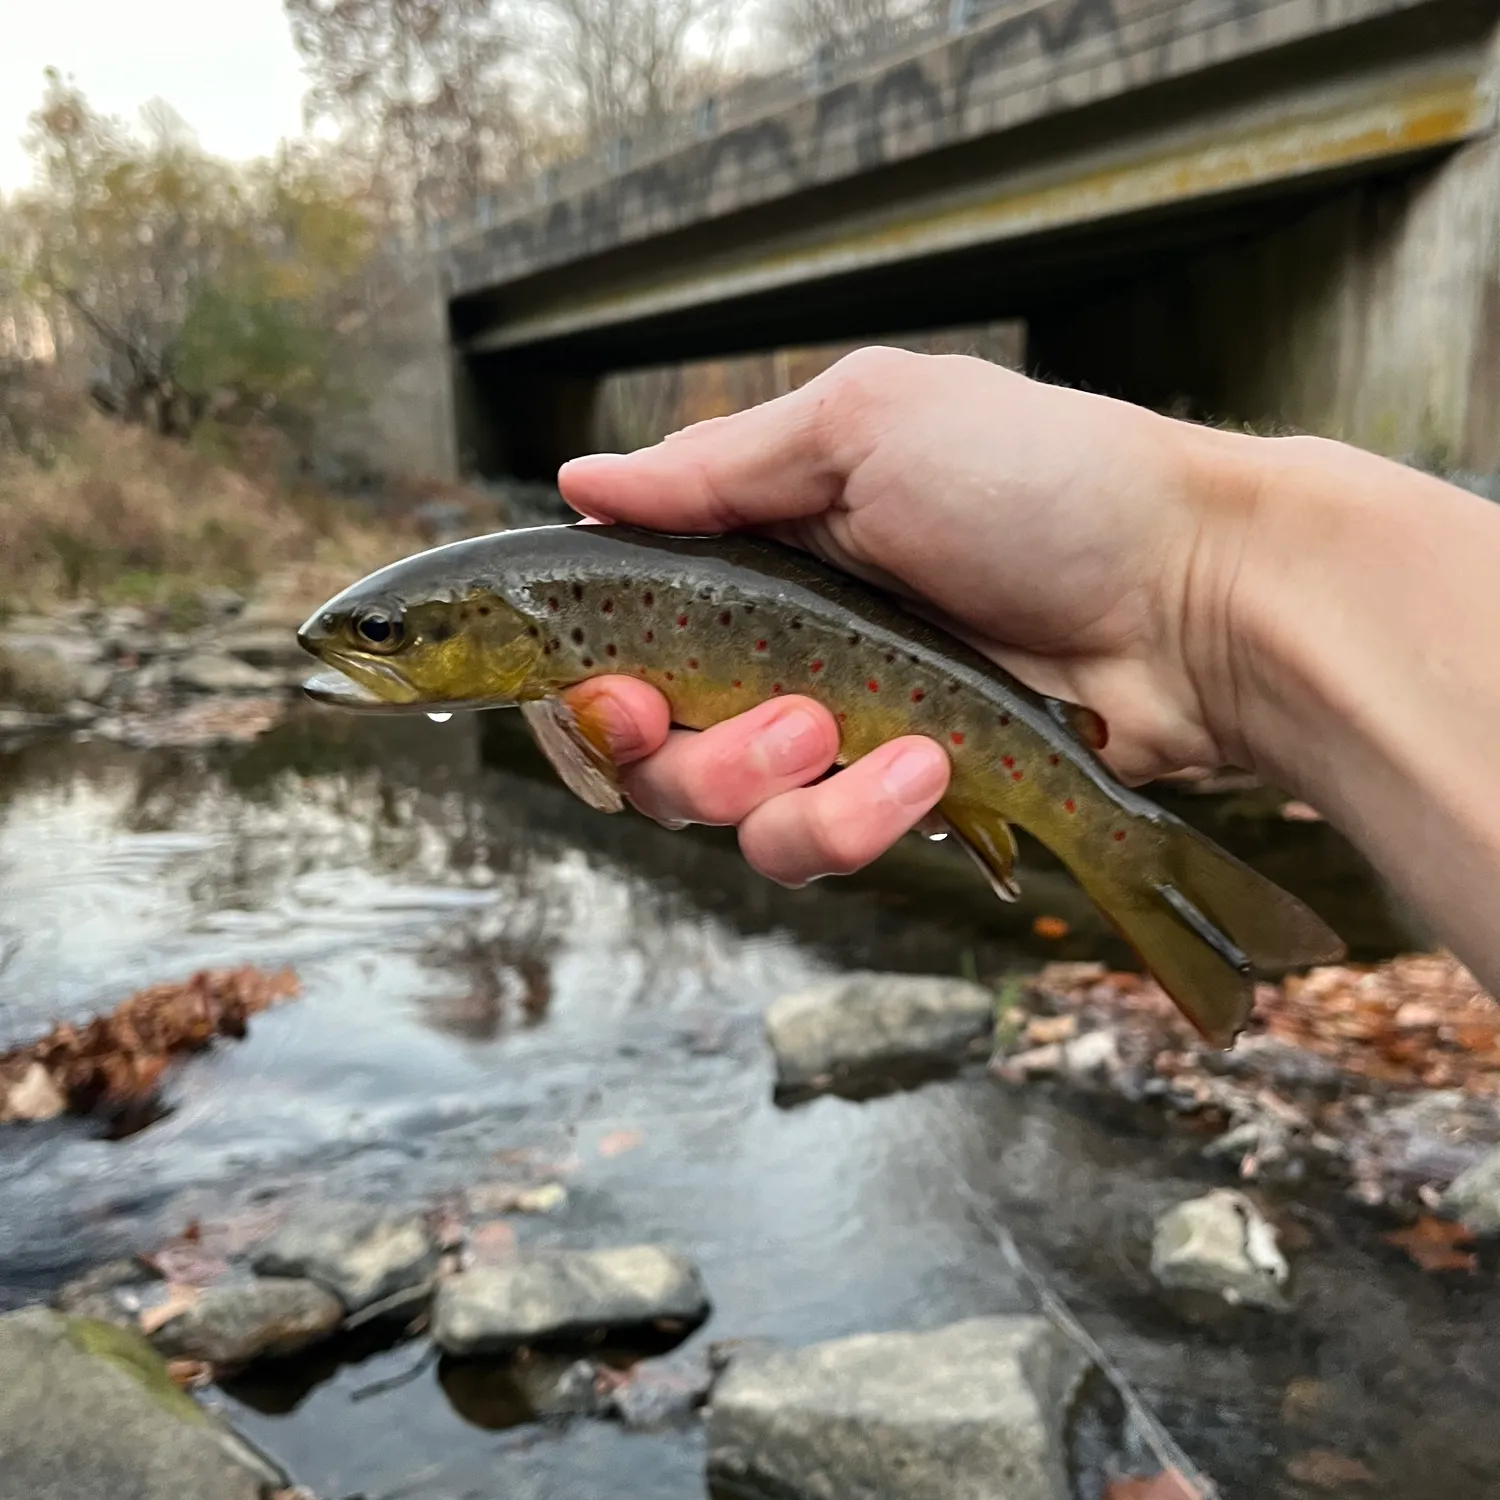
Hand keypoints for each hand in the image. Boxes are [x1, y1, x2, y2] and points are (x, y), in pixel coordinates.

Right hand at [556, 346, 1261, 884]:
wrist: (1191, 593)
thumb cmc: (1042, 482)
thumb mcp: (870, 427)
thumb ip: (715, 466)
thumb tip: (583, 478)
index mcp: (756, 552)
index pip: (620, 634)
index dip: (592, 680)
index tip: (618, 693)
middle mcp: (774, 647)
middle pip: (646, 748)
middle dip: (683, 753)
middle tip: (776, 719)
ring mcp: (833, 731)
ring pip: (722, 814)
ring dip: (775, 787)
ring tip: (864, 736)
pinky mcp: (891, 799)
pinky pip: (815, 846)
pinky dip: (856, 817)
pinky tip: (932, 766)